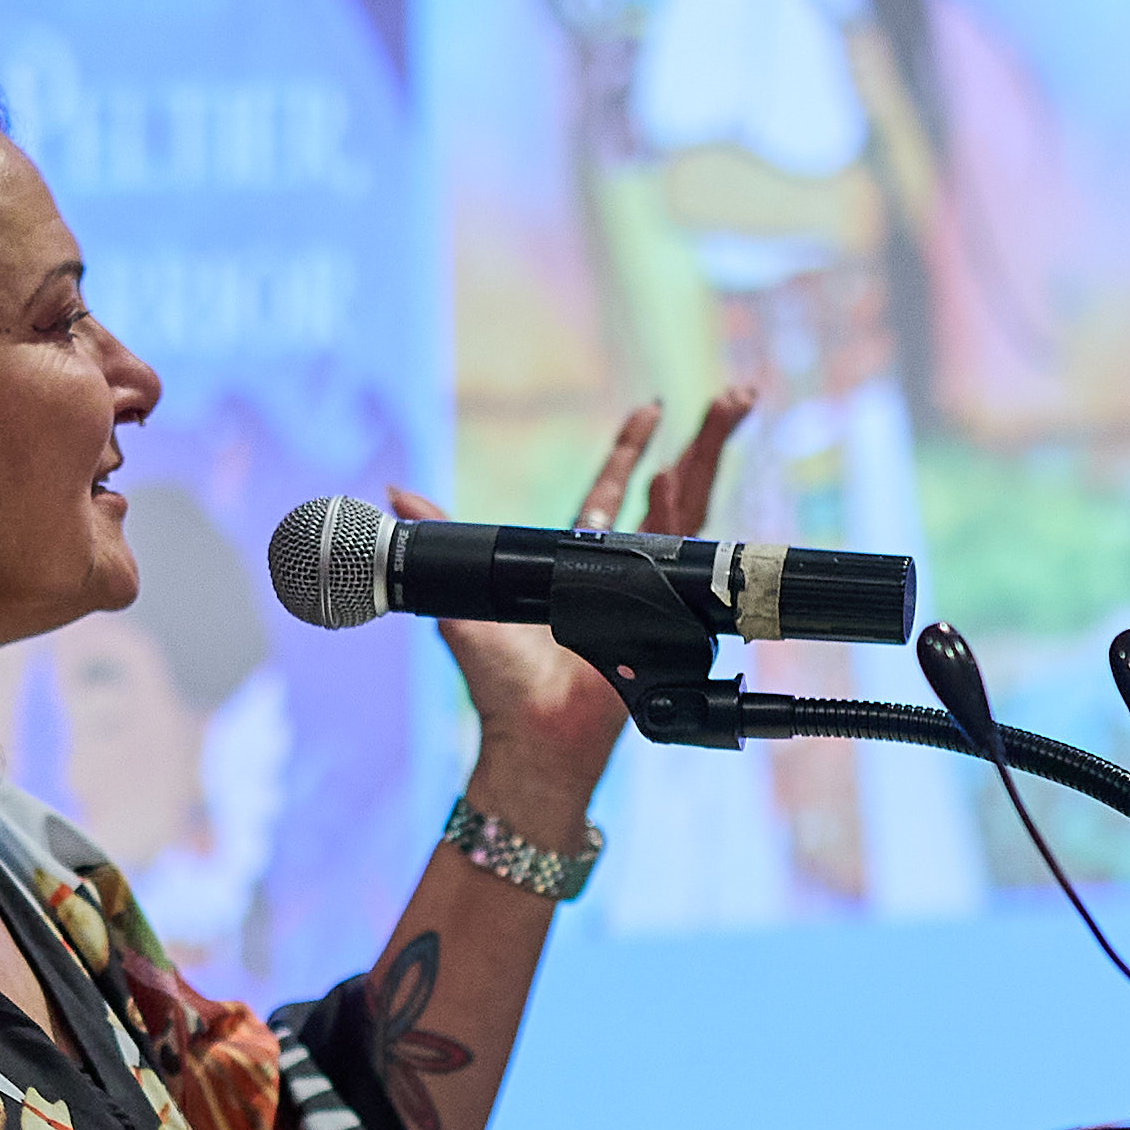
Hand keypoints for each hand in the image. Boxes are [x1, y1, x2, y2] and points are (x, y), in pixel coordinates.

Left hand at [427, 394, 754, 816]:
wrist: (528, 732)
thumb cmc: (499, 681)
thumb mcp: (460, 594)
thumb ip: (440, 538)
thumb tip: (398, 496)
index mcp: (578, 560)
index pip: (613, 492)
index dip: (632, 451)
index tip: (651, 409)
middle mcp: (621, 570)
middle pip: (671, 490)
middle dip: (702, 440)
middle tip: (731, 396)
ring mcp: (648, 589)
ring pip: (689, 509)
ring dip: (707, 455)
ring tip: (729, 406)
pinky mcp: (657, 612)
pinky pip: (673, 553)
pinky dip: (674, 510)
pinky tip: (675, 473)